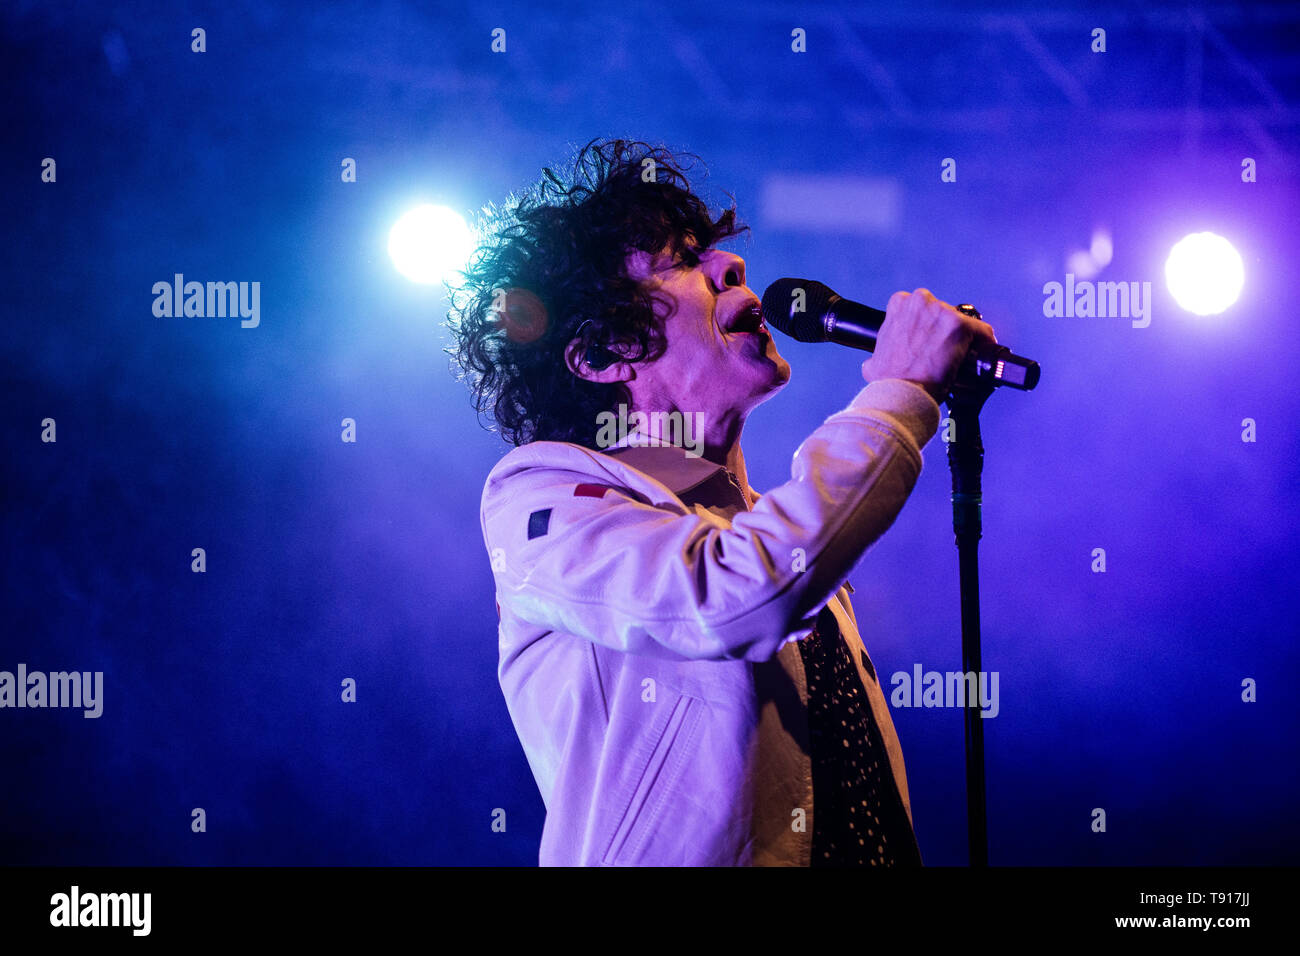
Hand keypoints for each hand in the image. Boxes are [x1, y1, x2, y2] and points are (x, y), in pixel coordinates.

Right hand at [860, 288, 997, 401]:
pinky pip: (982, 332)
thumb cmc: (890, 380)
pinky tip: (982, 356)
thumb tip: (879, 361)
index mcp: (899, 305)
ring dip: (964, 338)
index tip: (932, 339)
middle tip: (944, 351)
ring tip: (960, 358)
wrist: (902, 394)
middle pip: (944, 312)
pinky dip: (985, 343)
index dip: (929, 325)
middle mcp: (920, 302)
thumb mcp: (875, 360)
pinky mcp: (960, 326)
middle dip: (945, 330)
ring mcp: (941, 312)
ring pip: (963, 321)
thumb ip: (881, 352)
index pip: (923, 308)